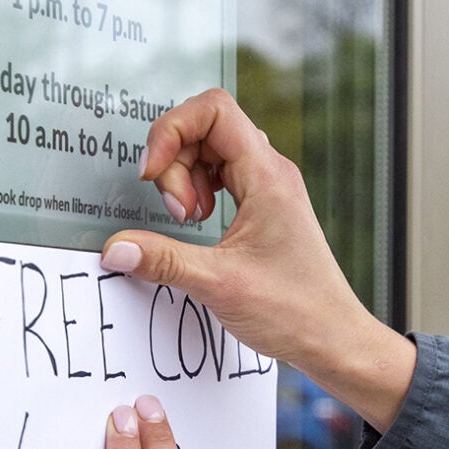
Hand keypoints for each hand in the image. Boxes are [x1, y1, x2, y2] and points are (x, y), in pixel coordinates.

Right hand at [98, 88, 416, 430]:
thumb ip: (163, 261)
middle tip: (177, 214)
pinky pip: (223, 175)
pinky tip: (198, 224)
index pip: (213, 110)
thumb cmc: (295, 311)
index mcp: (267, 176)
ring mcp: (270, 187)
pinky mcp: (265, 206)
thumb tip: (115, 247)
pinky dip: (200, 191)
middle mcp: (272, 172)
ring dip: (186, 178)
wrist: (334, 339)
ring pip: (212, 151)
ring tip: (187, 221)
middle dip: (176, 163)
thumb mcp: (219, 284)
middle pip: (207, 129)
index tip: (152, 175)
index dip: (171, 130)